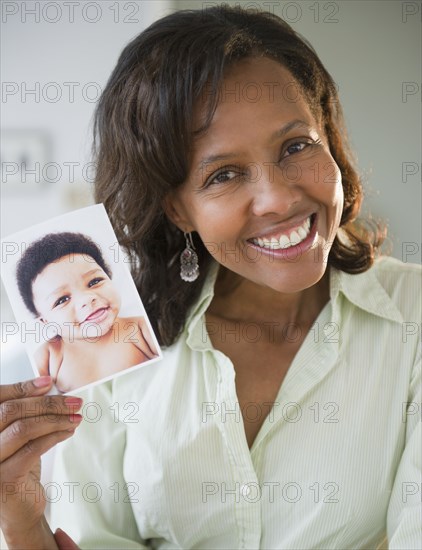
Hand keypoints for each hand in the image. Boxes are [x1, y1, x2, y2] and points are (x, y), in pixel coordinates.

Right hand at [0, 377, 82, 546]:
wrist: (20, 511)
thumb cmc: (20, 468)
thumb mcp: (20, 437)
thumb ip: (26, 414)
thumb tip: (47, 386)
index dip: (23, 388)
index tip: (48, 383)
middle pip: (11, 411)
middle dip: (47, 403)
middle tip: (73, 402)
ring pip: (23, 428)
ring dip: (55, 419)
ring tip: (75, 417)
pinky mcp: (5, 478)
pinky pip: (33, 448)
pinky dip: (55, 436)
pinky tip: (68, 432)